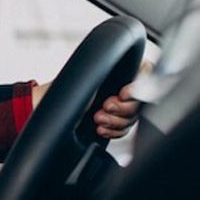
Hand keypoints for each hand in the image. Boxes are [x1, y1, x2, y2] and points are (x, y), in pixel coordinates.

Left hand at [30, 61, 149, 139]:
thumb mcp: (91, 74)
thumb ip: (112, 68)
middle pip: (141, 102)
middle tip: (104, 106)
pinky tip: (100, 128)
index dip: (138, 86)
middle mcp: (125, 88)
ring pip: (133, 119)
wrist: (52, 108)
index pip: (147, 75)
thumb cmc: (69, 87)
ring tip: (97, 118)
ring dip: (115, 121)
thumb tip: (138, 70)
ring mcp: (121, 107)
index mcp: (124, 70)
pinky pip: (124, 131)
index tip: (122, 92)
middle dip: (122, 108)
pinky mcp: (115, 123)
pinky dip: (113, 131)